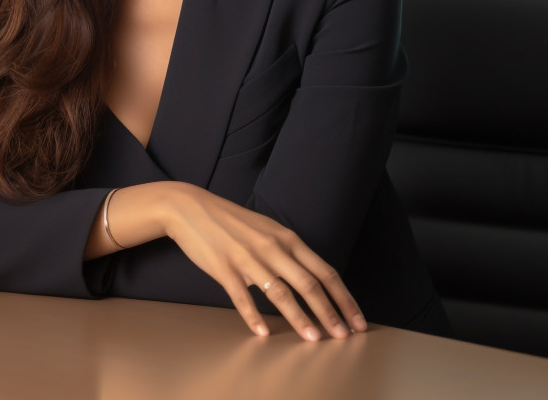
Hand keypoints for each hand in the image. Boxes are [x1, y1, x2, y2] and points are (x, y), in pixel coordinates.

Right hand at [157, 183, 366, 340]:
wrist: (191, 209)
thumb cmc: (232, 222)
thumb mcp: (267, 229)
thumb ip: (288, 252)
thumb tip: (309, 279)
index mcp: (287, 238)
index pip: (324, 271)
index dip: (343, 298)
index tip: (356, 319)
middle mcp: (272, 247)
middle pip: (308, 284)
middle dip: (330, 313)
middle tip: (343, 336)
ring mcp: (248, 258)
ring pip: (280, 293)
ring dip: (300, 318)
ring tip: (314, 339)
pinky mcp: (224, 268)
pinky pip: (242, 297)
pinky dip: (254, 317)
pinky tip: (263, 333)